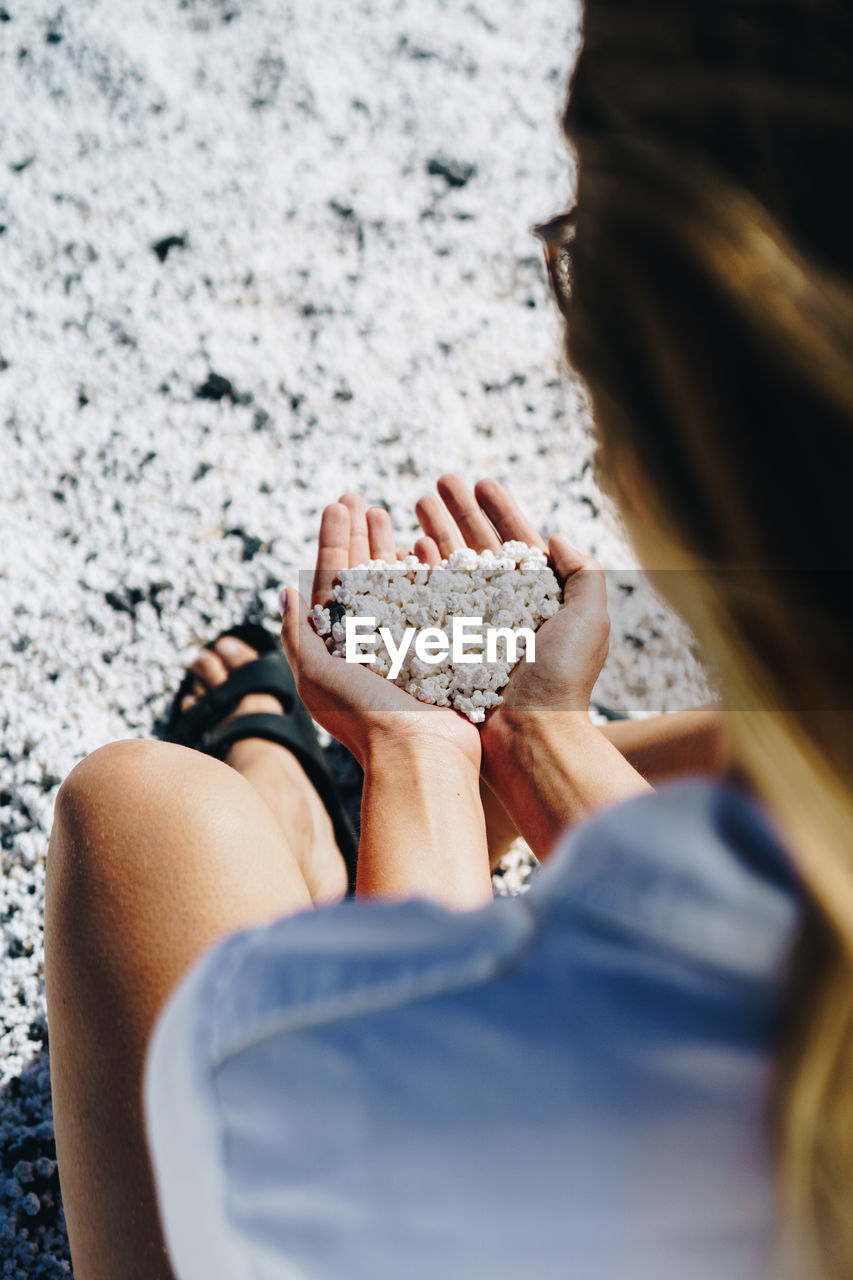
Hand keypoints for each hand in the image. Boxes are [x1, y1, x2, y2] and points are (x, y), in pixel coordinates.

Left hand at [280, 493, 481, 770]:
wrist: (420, 756)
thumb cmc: (364, 718)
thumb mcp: (317, 675)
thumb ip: (299, 633)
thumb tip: (284, 589)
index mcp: (336, 644)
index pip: (332, 579)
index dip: (334, 538)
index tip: (339, 502)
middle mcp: (368, 640)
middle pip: (361, 574)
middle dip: (359, 535)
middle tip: (359, 498)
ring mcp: (403, 642)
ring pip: (395, 583)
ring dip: (389, 546)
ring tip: (388, 511)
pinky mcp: (436, 648)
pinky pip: (430, 601)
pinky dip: (426, 572)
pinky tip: (425, 546)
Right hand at [413, 475, 610, 720]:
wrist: (528, 733)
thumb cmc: (562, 677)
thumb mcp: (590, 618)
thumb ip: (583, 572)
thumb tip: (556, 537)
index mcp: (539, 598)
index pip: (515, 541)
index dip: (498, 509)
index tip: (481, 480)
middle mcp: (504, 608)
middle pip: (477, 546)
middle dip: (457, 511)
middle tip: (438, 480)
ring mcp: (473, 625)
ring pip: (449, 567)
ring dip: (433, 532)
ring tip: (414, 502)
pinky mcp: (447, 644)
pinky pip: (427, 601)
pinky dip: (416, 572)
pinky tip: (404, 548)